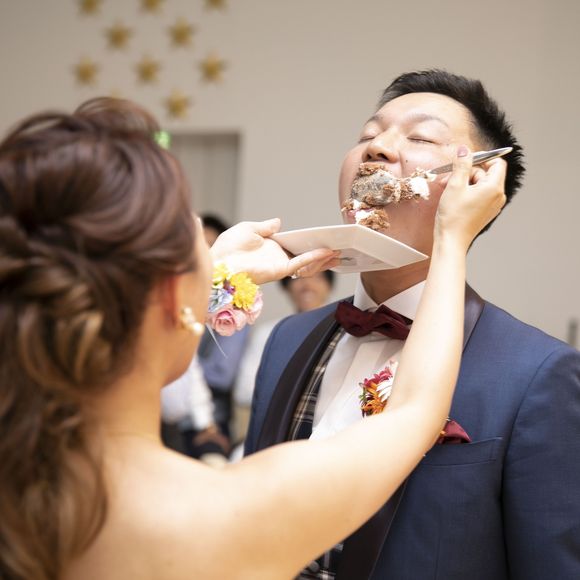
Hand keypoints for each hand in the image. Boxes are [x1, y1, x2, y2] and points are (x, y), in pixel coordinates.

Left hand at [210, 219, 340, 284]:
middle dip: (321, 253)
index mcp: (270, 247)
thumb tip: (278, 222)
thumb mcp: (249, 229)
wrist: (220, 262)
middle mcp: (277, 257)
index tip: (322, 237)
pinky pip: (300, 264)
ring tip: (338, 252)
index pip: (294, 245)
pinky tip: (325, 252)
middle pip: (304, 256)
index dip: (308, 242)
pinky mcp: (279, 271)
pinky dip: (313, 258)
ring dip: (322, 258)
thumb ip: (266, 226)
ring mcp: (279, 265)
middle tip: (338, 247)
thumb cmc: (229, 247)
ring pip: (306, 263)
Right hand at [435, 145, 506, 249]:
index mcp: (494, 188)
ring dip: (463, 182)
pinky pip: (478, 195)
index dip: (481, 158)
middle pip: (485, 173)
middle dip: (466, 172)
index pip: (496, 162)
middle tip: (448, 177)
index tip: (465, 161)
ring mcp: (492, 205)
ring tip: (446, 188)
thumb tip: (464, 150)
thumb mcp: (455, 185)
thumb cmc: (453, 216)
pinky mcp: (485, 212)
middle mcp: (497, 196)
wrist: (451, 241)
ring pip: (479, 184)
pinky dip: (466, 192)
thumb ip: (461, 165)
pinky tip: (453, 197)